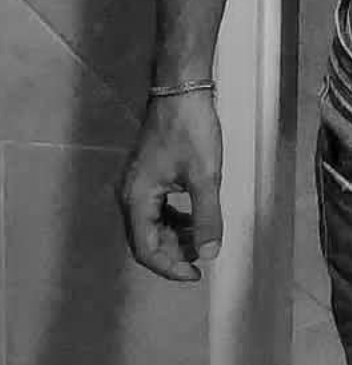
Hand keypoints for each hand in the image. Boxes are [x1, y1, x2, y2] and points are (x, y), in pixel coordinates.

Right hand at [117, 93, 222, 281]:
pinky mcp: (147, 175)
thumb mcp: (205, 176)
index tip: (196, 275)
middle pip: (145, 240)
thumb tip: (208, 254)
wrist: (181, 90)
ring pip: (151, 225)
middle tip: (202, 256)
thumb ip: (206, 218)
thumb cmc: (190, 128)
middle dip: (173, 253)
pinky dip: (174, 219)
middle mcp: (129, 194)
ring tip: (201, 237)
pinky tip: (194, 217)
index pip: (145, 249)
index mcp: (136, 198)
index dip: (170, 267)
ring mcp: (136, 184)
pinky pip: (156, 209)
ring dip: (174, 237)